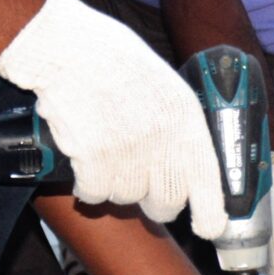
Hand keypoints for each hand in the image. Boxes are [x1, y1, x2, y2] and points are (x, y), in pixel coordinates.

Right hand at [0, 0, 227, 232]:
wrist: (64, 47)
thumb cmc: (110, 57)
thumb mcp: (162, 82)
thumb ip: (176, 121)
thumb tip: (183, 159)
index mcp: (185, 117)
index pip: (206, 181)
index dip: (209, 213)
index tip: (207, 227)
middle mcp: (162, 140)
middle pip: (165, 203)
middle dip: (155, 202)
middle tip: (141, 185)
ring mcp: (127, 153)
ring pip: (126, 198)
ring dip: (115, 186)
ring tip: (105, 153)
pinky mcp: (93, 161)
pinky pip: (94, 194)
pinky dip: (87, 186)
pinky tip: (84, 163)